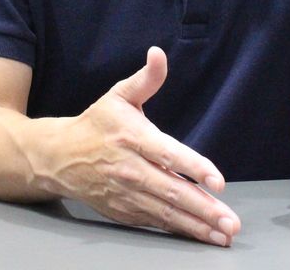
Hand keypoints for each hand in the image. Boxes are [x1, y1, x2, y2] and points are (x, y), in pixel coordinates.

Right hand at [48, 47, 240, 246]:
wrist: (58, 157)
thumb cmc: (96, 124)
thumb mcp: (119, 95)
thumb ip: (146, 79)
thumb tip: (159, 53)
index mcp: (132, 138)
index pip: (167, 153)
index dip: (193, 167)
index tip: (217, 180)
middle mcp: (130, 169)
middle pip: (171, 191)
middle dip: (204, 209)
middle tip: (231, 222)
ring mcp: (126, 194)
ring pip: (166, 212)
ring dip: (197, 226)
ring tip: (223, 235)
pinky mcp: (123, 212)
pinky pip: (155, 222)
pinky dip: (178, 231)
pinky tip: (200, 236)